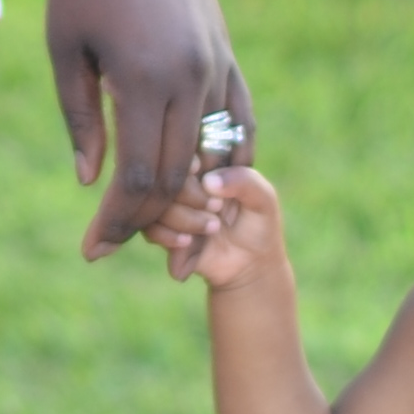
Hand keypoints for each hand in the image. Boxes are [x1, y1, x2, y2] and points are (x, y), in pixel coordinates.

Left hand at [48, 0, 247, 260]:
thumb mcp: (66, 50)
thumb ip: (81, 119)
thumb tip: (91, 183)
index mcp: (144, 79)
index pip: (141, 176)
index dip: (119, 220)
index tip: (95, 250)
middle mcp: (191, 78)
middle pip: (178, 175)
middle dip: (147, 218)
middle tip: (116, 244)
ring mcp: (216, 66)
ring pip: (211, 153)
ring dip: (186, 195)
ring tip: (158, 223)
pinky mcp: (226, 54)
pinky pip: (239, 121)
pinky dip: (227, 158)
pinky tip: (208, 185)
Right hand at [148, 162, 283, 291]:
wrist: (250, 265)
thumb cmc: (259, 225)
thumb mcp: (263, 199)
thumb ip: (244, 181)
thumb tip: (208, 180)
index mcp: (207, 164)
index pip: (185, 148)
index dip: (185, 158)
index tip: (197, 169)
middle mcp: (185, 182)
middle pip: (165, 175)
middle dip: (190, 194)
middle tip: (217, 208)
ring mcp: (171, 206)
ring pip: (157, 203)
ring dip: (184, 218)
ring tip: (212, 228)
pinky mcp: (162, 230)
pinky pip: (149, 228)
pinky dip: (168, 235)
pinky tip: (189, 242)